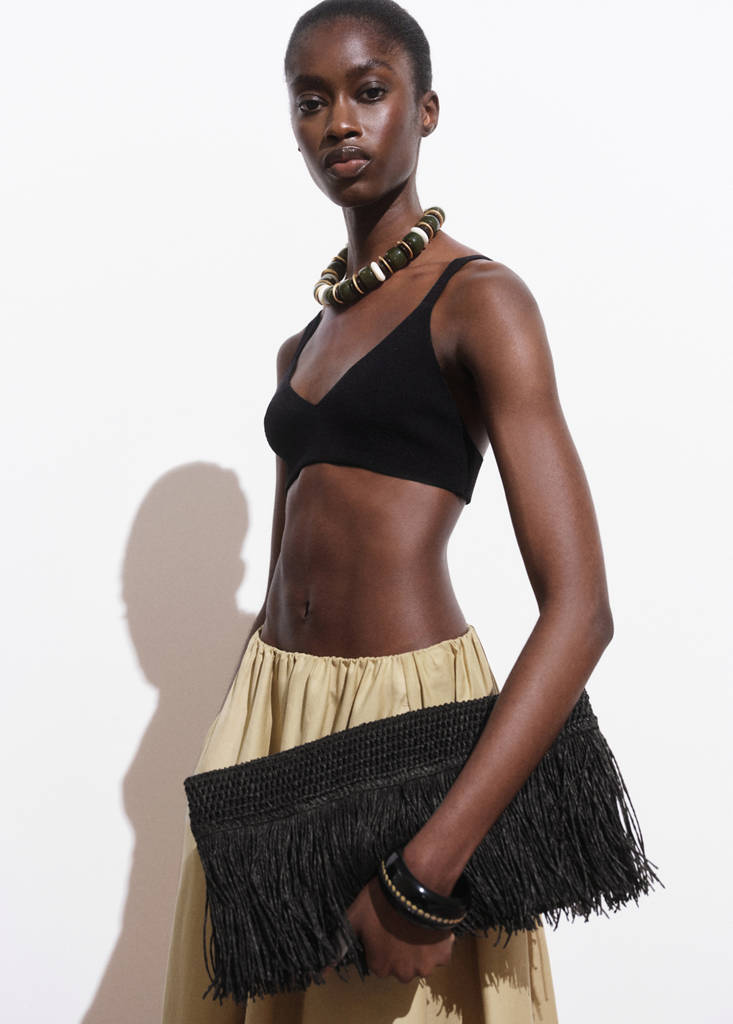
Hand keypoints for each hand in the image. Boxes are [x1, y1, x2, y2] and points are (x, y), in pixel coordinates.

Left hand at [323, 874, 455, 983]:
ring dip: (419, 948)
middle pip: (400, 965)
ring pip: (420, 961)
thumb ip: (338, 945)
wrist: (415, 887)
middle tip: (398, 925)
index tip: (382, 927)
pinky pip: (440, 953)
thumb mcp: (353, 919)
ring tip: (414, 923)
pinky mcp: (444, 954)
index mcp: (380, 966)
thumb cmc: (380, 902)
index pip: (378, 961)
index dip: (379, 943)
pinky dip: (437, 942)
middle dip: (399, 950)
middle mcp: (402, 973)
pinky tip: (429, 924)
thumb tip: (320, 971)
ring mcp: (425, 966)